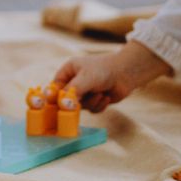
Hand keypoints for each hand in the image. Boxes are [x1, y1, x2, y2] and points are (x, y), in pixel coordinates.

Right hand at [53, 41, 171, 112]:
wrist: (127, 73)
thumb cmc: (104, 70)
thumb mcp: (86, 78)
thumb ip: (73, 92)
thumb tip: (62, 105)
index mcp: (68, 71)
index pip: (54, 88)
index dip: (54, 98)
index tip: (56, 107)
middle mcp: (75, 82)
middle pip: (67, 100)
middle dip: (77, 102)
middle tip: (82, 102)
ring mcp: (85, 91)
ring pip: (80, 107)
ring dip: (92, 103)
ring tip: (101, 93)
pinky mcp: (95, 100)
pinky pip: (91, 110)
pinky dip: (99, 105)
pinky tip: (106, 97)